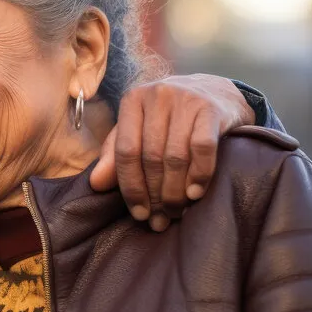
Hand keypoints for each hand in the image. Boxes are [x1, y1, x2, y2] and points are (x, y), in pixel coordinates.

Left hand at [89, 74, 255, 230]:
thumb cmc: (170, 118)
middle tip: (160, 220)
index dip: (131, 187)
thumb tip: (95, 184)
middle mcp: (157, 95)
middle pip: (151, 157)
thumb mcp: (139, 129)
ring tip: (176, 212)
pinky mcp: (211, 109)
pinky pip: (202, 148)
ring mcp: (186, 99)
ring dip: (175, 191)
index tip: (139, 214)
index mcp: (133, 99)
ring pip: (175, 156)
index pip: (125, 151)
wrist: (215, 92)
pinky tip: (195, 193)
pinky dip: (198, 175)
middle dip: (155, 195)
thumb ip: (116, 155)